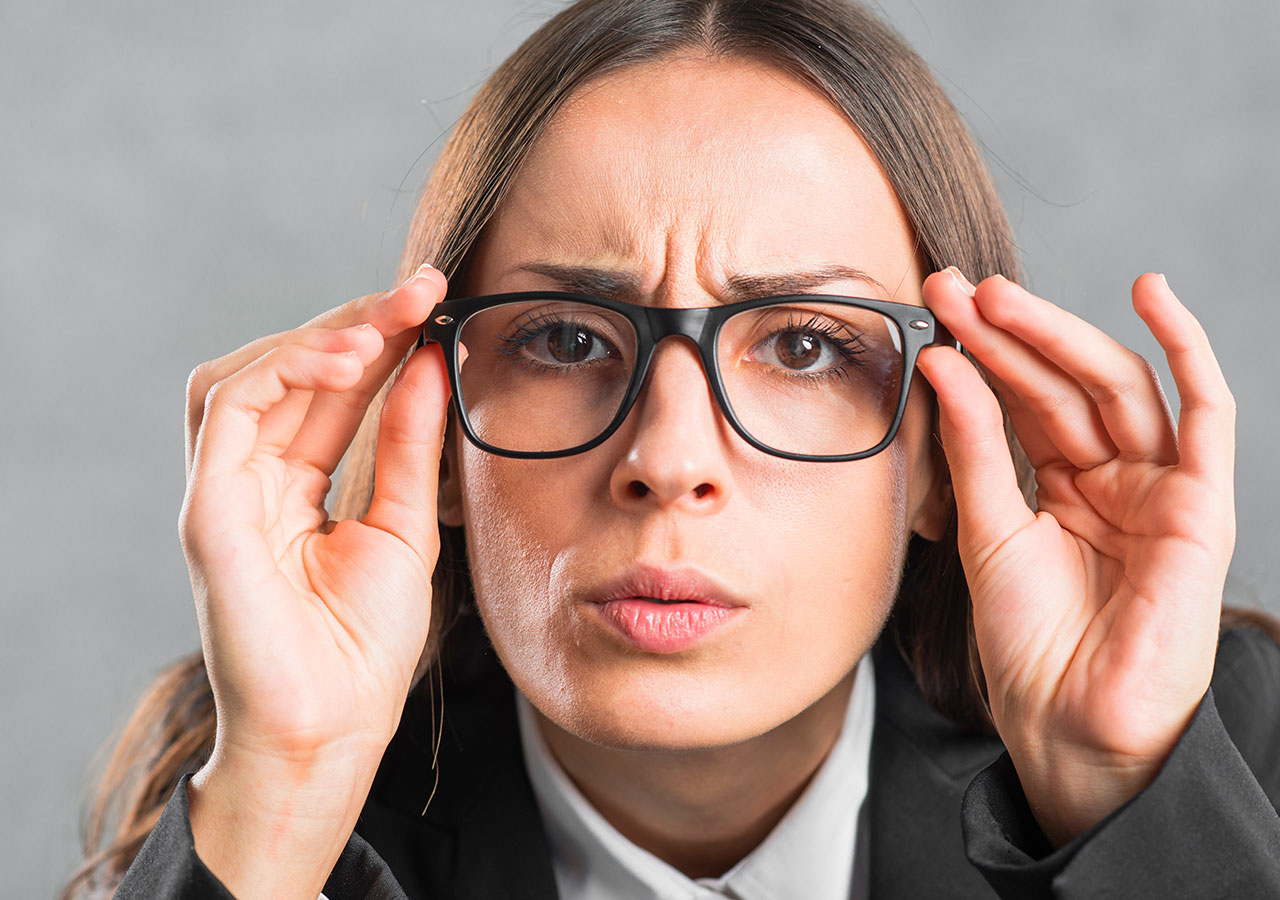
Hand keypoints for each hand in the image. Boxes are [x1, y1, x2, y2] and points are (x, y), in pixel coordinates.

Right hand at [180, 262, 450, 773]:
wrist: (334, 729)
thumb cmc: (362, 646)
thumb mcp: (403, 525)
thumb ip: (407, 445)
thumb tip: (426, 363)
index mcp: (293, 486)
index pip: (327, 389)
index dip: (375, 339)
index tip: (433, 300)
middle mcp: (251, 481)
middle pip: (286, 371)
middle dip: (355, 322)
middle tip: (419, 290)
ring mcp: (223, 494)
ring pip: (248, 376)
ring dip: (318, 336)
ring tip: (386, 322)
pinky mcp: (208, 512)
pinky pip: (230, 413)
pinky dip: (285, 370)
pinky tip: (349, 356)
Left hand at [916, 270, 1235, 845]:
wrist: (1066, 718)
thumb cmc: (1026, 638)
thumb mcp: (985, 527)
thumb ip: (972, 445)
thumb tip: (944, 364)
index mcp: (1063, 486)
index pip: (1025, 398)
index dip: (982, 350)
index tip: (933, 306)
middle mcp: (1113, 478)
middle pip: (1066, 383)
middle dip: (1012, 333)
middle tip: (956, 290)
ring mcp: (1158, 488)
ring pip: (1117, 386)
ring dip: (1060, 334)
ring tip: (996, 297)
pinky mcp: (1200, 506)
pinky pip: (1207, 414)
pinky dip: (1187, 349)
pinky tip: (1154, 294)